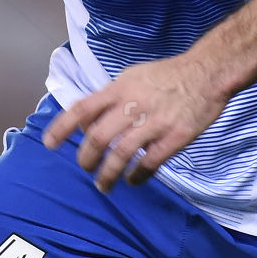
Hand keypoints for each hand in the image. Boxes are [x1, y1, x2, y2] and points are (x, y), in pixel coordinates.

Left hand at [42, 53, 230, 192]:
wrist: (207, 72)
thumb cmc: (167, 76)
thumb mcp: (133, 77)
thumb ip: (111, 98)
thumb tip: (88, 122)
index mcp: (120, 88)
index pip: (83, 108)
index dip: (63, 127)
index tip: (49, 144)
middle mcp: (133, 104)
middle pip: (98, 136)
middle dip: (86, 159)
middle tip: (86, 169)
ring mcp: (155, 121)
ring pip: (121, 154)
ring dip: (108, 174)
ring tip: (104, 185)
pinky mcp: (176, 136)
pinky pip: (150, 163)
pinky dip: (137, 176)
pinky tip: (133, 180)